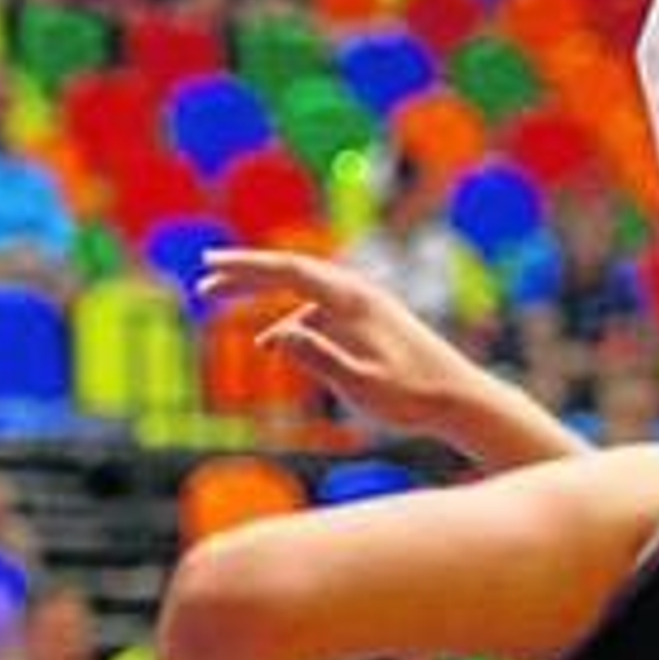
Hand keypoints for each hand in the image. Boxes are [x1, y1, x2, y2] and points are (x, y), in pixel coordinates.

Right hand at [199, 247, 475, 437]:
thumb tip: (272, 336)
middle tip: (203, 275)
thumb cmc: (411, 394)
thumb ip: (319, 358)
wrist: (456, 396)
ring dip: (261, 296)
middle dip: (246, 272)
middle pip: (292, 273)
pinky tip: (269, 343)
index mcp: (353, 300)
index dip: (248, 266)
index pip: (291, 270)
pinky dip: (287, 322)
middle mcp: (356, 295)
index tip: (210, 262)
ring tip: (219, 299)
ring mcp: (361, 308)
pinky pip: (315, 315)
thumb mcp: (360, 383)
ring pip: (301, 294)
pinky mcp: (365, 324)